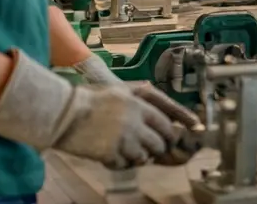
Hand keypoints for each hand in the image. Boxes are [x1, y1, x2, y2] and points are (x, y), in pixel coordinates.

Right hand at [0, 50, 188, 168]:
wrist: (62, 112)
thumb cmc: (89, 99)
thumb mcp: (119, 91)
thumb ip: (141, 99)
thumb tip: (161, 112)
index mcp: (137, 102)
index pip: (167, 116)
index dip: (179, 124)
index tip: (193, 129)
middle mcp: (135, 119)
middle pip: (161, 139)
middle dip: (160, 145)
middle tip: (154, 147)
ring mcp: (124, 138)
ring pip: (146, 155)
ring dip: (141, 155)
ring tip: (130, 151)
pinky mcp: (111, 153)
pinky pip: (126, 164)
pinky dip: (122, 163)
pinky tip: (112, 155)